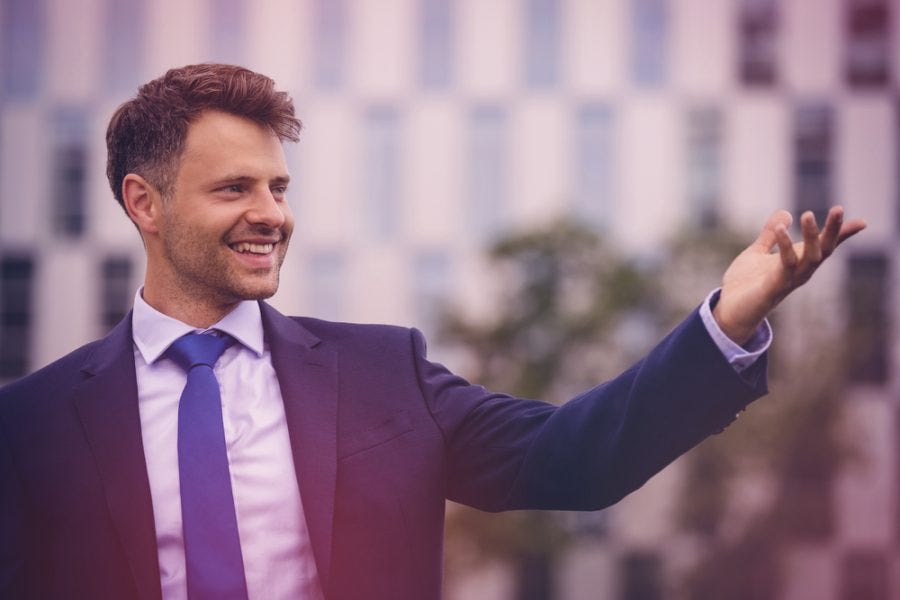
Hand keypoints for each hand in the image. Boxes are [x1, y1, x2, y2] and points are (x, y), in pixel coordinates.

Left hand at [713, 206, 866, 344]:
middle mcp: (799, 272)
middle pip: (824, 250)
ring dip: (811, 236)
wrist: (730, 310)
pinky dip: (785, 246)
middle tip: (839, 208)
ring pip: (811, 258)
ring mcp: (789, 280)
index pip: (824, 246)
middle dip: (833, 230)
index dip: (841, 234)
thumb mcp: (758, 252)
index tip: (862, 222)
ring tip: (808, 214)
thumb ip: (771, 234)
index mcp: (798, 262)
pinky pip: (785, 265)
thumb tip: (785, 212)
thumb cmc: (746, 284)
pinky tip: (782, 229)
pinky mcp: (774, 287)